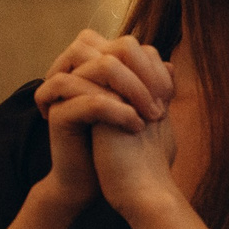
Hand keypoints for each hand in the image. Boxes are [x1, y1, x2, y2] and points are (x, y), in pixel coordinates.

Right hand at [34, 31, 173, 210]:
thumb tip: (170, 65)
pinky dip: (118, 110)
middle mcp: (75, 75)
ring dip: (132, 88)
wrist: (100, 185)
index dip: (149, 62)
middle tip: (161, 103)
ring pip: (98, 66)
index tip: (168, 95)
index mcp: (92, 71)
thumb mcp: (142, 112)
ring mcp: (63, 93)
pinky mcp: (58, 116)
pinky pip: (89, 101)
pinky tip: (136, 126)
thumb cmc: (122, 149)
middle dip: (141, 71)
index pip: (122, 43)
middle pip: (107, 46)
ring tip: (151, 115)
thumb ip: (151, 87)